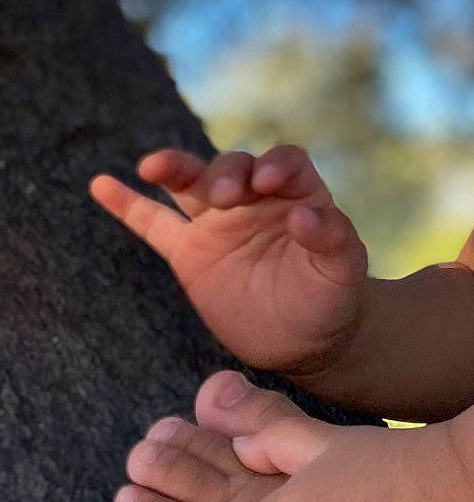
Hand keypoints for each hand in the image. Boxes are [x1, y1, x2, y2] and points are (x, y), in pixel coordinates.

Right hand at [89, 145, 366, 377]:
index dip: (276, 165)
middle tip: (225, 198)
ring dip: (173, 168)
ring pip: (190, 184)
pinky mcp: (189, 252)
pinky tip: (102, 184)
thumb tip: (308, 214)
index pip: (285, 162)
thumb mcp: (343, 270)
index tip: (268, 182)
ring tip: (153, 166)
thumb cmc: (331, 296)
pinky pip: (153, 224)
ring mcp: (218, 222)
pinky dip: (127, 204)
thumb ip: (333, 239)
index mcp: (298, 194)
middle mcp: (255, 199)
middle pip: (234, 167)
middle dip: (226, 175)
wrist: (304, 339)